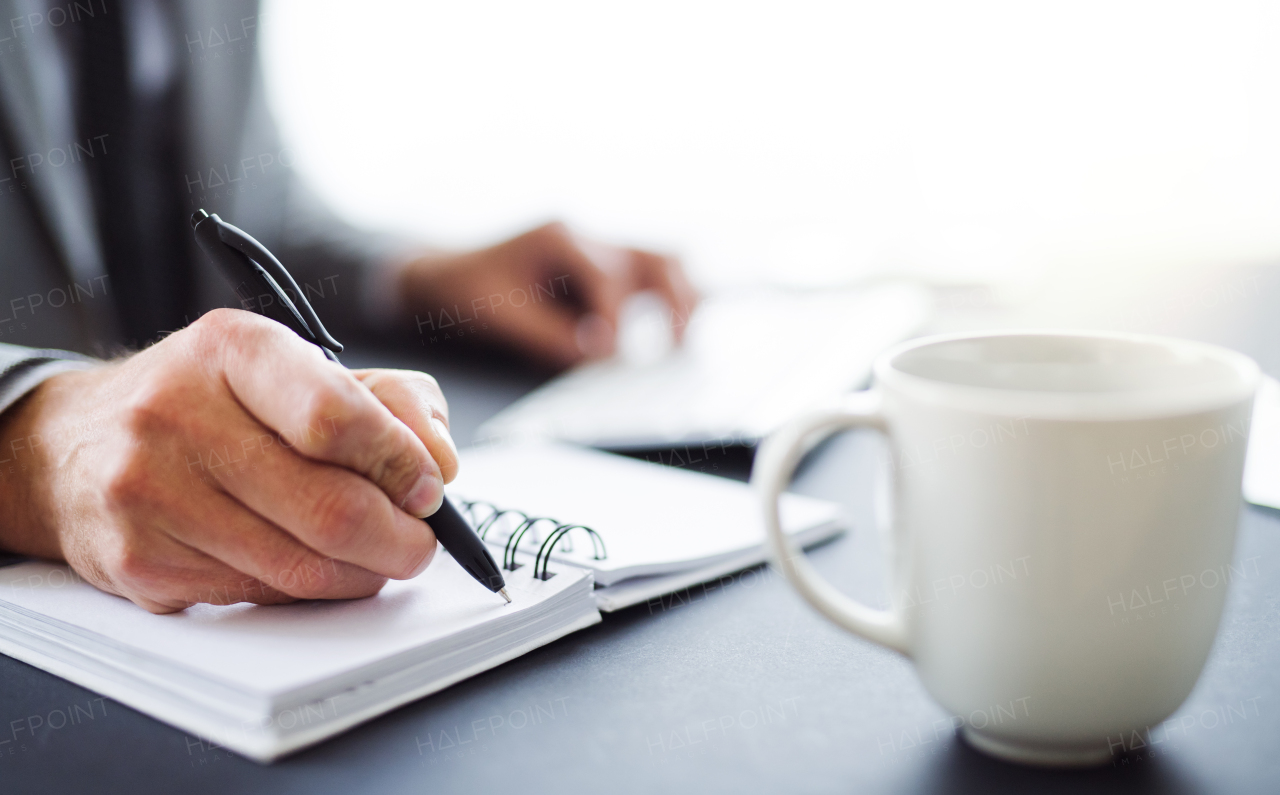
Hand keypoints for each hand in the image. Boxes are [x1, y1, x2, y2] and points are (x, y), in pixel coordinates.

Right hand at [0, 309, 457, 612]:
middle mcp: (178, 414)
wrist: (75, 445)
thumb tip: (440, 462)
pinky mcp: (139, 561)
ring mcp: (150, 492)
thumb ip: (390, 402)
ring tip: (378, 557)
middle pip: (330, 508)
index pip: (336, 417)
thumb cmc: (209, 403)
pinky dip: (308, 591)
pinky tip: (311, 565)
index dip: (401, 463)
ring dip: (363, 573)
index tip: (429, 487)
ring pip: (302, 567)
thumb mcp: (297, 369)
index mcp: (233, 349)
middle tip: (420, 543)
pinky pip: (259, 595)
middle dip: (400, 539)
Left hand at [399, 222, 699, 368]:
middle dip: (673, 301)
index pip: (607, 276)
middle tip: (676, 345)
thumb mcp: (501, 316)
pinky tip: (671, 337)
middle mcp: (587, 236)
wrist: (449, 272)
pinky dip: (666, 303)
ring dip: (681, 299)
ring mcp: (600, 249)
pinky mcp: (605, 268)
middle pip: (655, 257)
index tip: (610, 354)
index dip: (614, 318)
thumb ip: (550, 335)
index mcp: (559, 237)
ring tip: (682, 343)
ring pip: (664, 261)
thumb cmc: (470, 291)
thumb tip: (599, 354)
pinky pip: (651, 278)